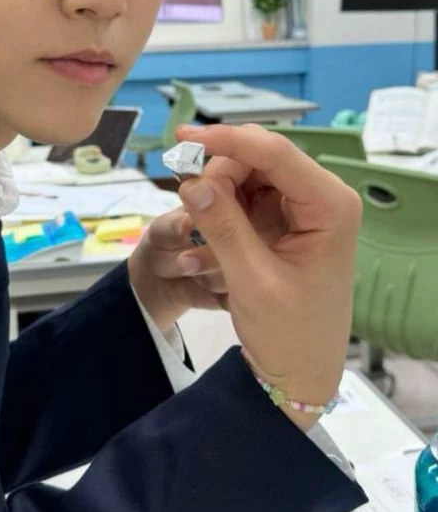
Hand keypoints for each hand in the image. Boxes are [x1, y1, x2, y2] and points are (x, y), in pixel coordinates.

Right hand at [131, 123, 362, 428]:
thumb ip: (222, 226)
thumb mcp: (252, 281)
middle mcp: (320, 197)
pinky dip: (217, 213)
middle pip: (257, 159)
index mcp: (330, 206)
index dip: (227, 141)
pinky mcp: (281, 221)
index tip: (182, 140)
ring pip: (244, 176)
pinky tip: (203, 247)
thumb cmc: (289, 333)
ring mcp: (300, 208)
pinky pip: (241, 198)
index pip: (275, 154)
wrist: (300, 372)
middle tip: (185, 203)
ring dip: (214, 197)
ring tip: (196, 240)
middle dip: (217, 175)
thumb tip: (191, 181)